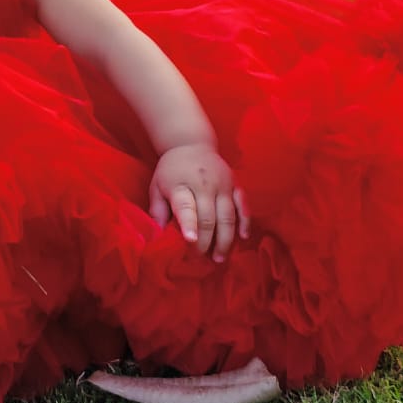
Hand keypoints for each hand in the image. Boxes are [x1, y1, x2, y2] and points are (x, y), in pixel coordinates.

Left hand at [148, 144, 249, 262]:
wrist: (191, 143)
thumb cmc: (171, 170)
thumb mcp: (157, 186)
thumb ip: (158, 210)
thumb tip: (158, 236)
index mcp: (181, 183)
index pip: (185, 206)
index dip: (189, 224)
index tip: (191, 241)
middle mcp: (204, 184)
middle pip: (208, 217)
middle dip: (206, 242)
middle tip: (199, 259)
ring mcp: (223, 184)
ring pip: (228, 216)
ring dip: (225, 240)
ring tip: (218, 258)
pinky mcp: (235, 184)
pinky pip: (244, 206)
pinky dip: (245, 222)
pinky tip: (243, 238)